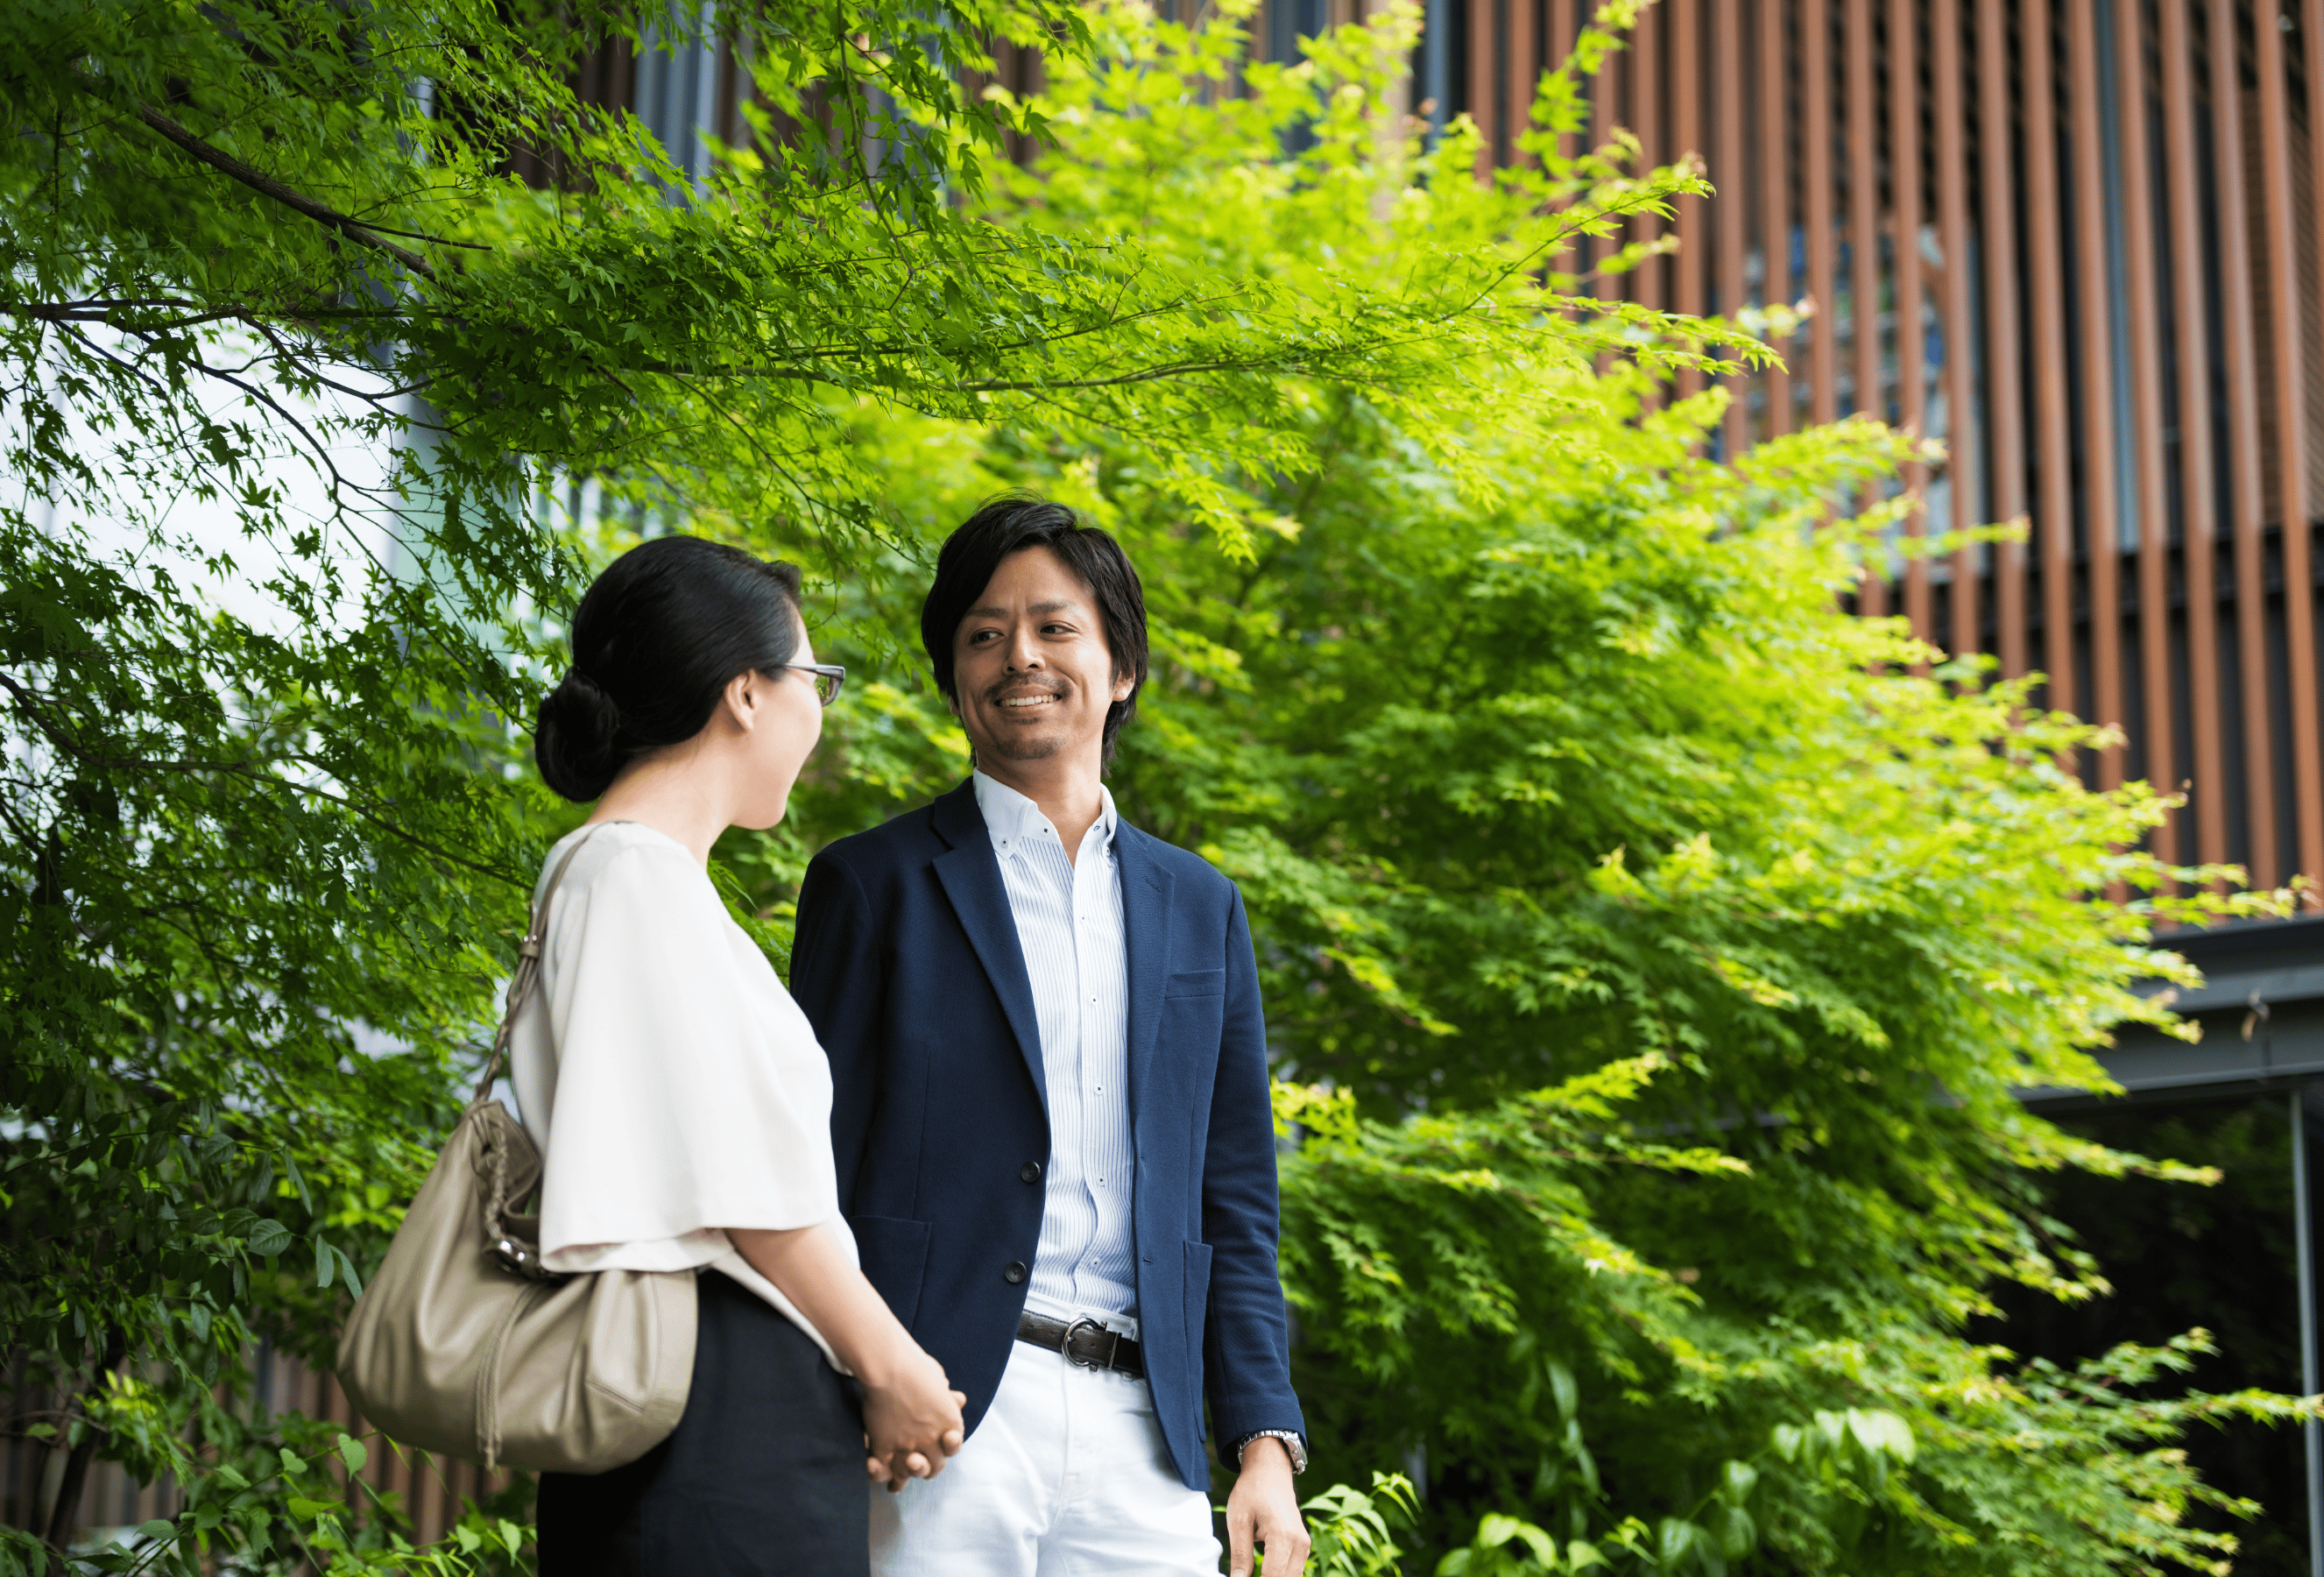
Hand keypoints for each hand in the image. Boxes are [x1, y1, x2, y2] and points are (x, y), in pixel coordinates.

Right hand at [859, 1344, 965, 1493]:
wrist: (890, 1367)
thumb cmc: (917, 1368)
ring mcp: (908, 1447)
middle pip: (934, 1467)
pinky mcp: (884, 1448)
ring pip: (909, 1474)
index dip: (947, 1448)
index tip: (940, 1443)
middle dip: (927, 1468)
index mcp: (951, 1424)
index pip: (952, 1448)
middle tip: (917, 1462)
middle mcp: (932, 1441)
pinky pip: (884, 1471)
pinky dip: (881, 1475)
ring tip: (899, 1476)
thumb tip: (959, 1400)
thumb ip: (947, 1397)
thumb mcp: (939, 1380)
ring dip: (905, 1475)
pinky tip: (880, 1473)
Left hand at [1226, 1436, 1308, 1576]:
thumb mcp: (1238, 1520)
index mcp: (1283, 1536)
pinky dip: (1279, 1574)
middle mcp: (1300, 1543)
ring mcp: (1304, 1545)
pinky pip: (1293, 1570)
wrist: (1270, 1470)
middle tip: (1244, 1574)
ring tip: (1251, 1571)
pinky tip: (1262, 1570)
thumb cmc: (1252, 1490)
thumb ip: (1240, 1555)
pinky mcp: (1303, 1546)